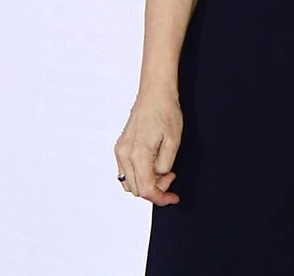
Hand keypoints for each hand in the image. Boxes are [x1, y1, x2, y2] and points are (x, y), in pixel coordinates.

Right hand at [113, 90, 182, 204]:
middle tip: (171, 176)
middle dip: (155, 189)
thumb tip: (159, 177)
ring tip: (164, 169)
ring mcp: (120, 152)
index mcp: (138, 154)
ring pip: (129, 182)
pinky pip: (126, 171)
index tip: (173, 198)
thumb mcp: (174, 141)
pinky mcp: (120, 148)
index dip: (160, 198)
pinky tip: (153, 165)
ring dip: (146, 183)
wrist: (154, 94)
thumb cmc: (166, 113)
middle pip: (136, 189)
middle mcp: (124, 155)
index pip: (145, 189)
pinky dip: (139, 175)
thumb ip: (164, 165)